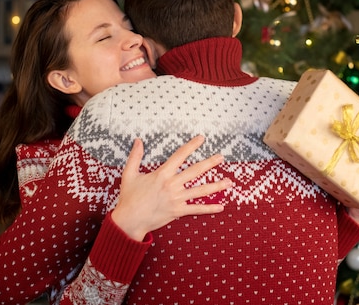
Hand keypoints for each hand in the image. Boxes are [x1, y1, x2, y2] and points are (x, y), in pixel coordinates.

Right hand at [111, 135, 231, 240]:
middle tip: (221, 157)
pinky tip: (221, 207)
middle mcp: (172, 185)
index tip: (201, 139)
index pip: (180, 156)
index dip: (192, 146)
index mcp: (162, 174)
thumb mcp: (129, 174)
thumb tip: (138, 141)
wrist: (129, 220)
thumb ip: (135, 156)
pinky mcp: (178, 211)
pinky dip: (209, 208)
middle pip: (195, 171)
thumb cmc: (129, 197)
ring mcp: (177, 199)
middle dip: (210, 163)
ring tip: (229, 182)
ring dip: (216, 186)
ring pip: (200, 191)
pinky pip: (196, 209)